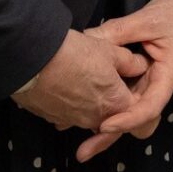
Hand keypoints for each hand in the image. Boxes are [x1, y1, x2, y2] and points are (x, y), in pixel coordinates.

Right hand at [11, 28, 145, 133]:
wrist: (32, 61)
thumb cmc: (74, 54)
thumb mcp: (110, 50)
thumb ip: (129, 62)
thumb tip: (139, 65)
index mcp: (115, 103)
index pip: (136, 112)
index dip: (137, 98)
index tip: (132, 85)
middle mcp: (95, 118)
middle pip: (111, 115)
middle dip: (112, 100)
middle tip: (107, 79)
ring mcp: (73, 120)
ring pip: (89, 115)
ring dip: (90, 101)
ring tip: (85, 77)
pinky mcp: (53, 117)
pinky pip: (68, 114)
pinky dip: (71, 102)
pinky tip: (67, 84)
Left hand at [76, 0, 172, 160]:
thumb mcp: (147, 19)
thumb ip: (118, 31)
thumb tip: (87, 38)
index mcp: (168, 76)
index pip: (150, 107)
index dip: (127, 120)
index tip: (104, 125)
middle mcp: (157, 87)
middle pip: (136, 122)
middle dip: (110, 136)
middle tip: (84, 149)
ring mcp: (147, 85)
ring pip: (127, 113)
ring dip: (105, 124)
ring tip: (76, 130)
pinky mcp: (137, 80)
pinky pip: (121, 98)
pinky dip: (104, 104)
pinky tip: (81, 108)